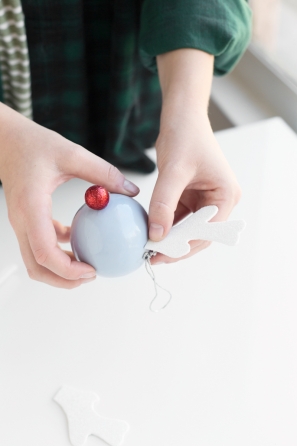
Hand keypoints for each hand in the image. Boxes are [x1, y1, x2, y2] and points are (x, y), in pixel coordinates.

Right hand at [0, 103, 138, 287]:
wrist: (6, 140)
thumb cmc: (33, 144)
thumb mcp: (72, 154)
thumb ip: (103, 172)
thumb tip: (131, 190)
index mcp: (31, 207)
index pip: (44, 251)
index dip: (68, 270)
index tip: (92, 271)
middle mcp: (22, 220)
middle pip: (36, 267)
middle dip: (63, 280)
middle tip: (92, 275)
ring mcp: (21, 223)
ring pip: (35, 261)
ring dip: (60, 270)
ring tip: (87, 265)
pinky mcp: (26, 220)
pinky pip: (39, 245)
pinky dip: (58, 250)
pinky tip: (78, 239)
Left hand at [148, 49, 240, 264]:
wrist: (181, 116)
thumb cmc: (185, 136)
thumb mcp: (174, 171)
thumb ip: (164, 204)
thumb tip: (156, 235)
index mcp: (226, 196)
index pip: (206, 232)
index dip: (183, 247)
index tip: (160, 255)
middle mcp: (219, 201)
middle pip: (198, 235)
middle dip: (175, 246)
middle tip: (151, 257)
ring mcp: (205, 200)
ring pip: (186, 229)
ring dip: (168, 238)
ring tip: (147, 248)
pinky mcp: (191, 197)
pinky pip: (178, 218)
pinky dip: (164, 225)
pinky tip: (149, 231)